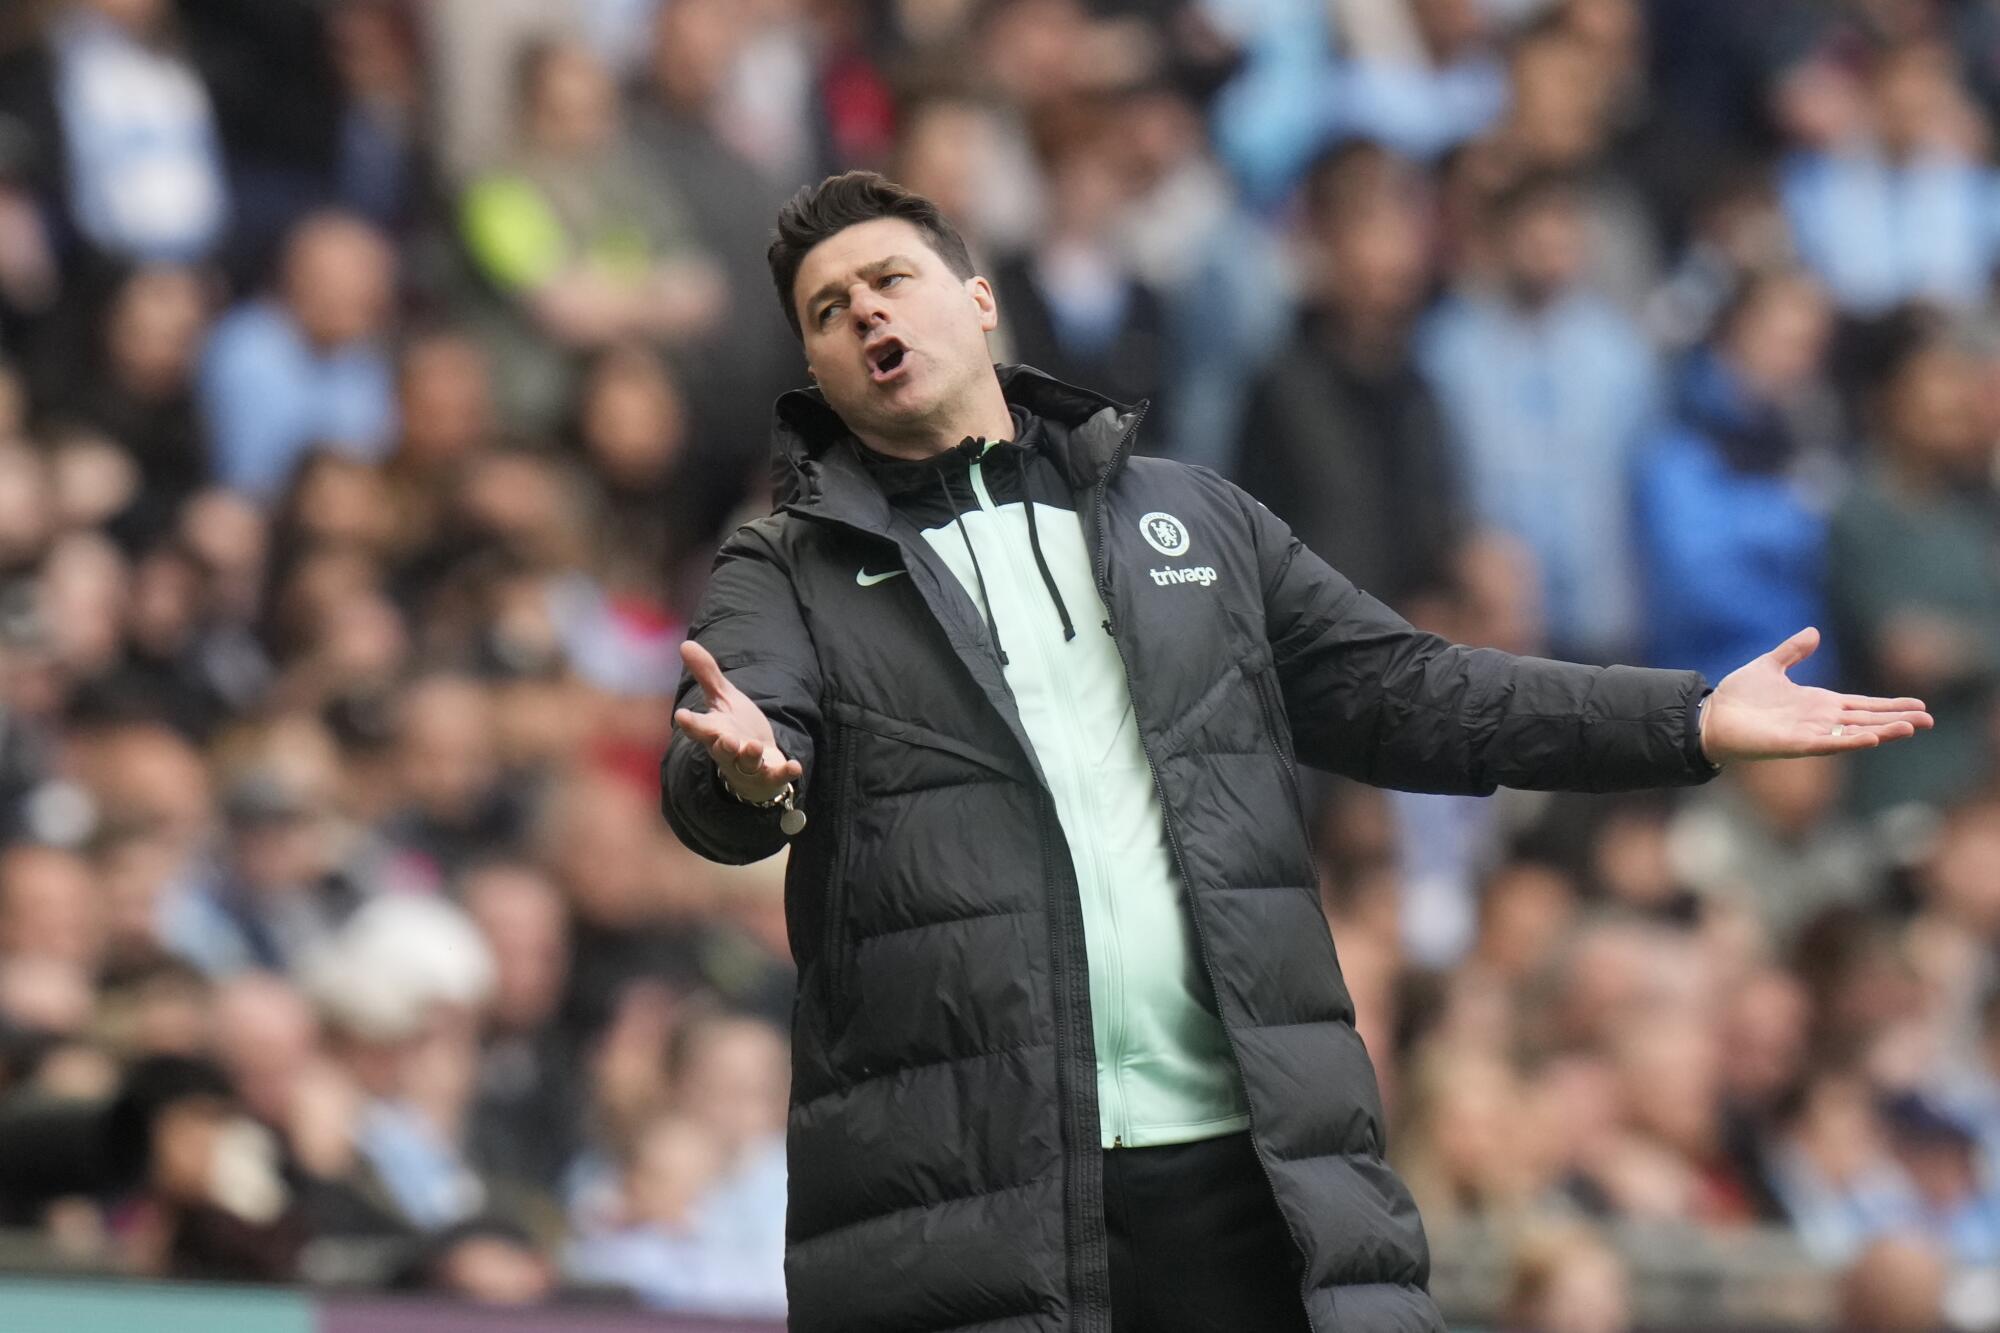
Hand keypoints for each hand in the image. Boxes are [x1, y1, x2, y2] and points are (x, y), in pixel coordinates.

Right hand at [673, 639, 802, 801]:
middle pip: (722, 749)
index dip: (690, 723)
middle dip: (724, 746)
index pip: (699, 727)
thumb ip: (707, 674)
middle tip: (727, 739)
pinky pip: (776, 776)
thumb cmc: (734, 728)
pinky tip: (795, 766)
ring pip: (747, 763)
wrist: (756, 765)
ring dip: (750, 756)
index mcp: (714, 731)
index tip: (681, 716)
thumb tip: (685, 643)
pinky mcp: (769, 775)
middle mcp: (728, 750)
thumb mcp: (723, 699)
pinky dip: (785, 772)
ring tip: (754, 747)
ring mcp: (748, 766)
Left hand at [1700, 626, 1933, 763]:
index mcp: (1818, 703)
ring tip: (1910, 728)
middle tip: (1929, 720)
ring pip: (1853, 733)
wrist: (1711, 715)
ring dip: (1881, 731)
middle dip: (1897, 720)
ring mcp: (1809, 733)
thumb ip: (1793, 651)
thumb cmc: (1738, 696)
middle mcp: (1819, 720)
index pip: (1862, 705)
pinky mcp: (1794, 744)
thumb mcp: (1770, 665)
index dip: (1888, 705)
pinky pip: (1827, 744)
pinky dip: (1849, 741)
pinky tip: (1871, 738)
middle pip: (1866, 720)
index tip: (1918, 705)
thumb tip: (1814, 632)